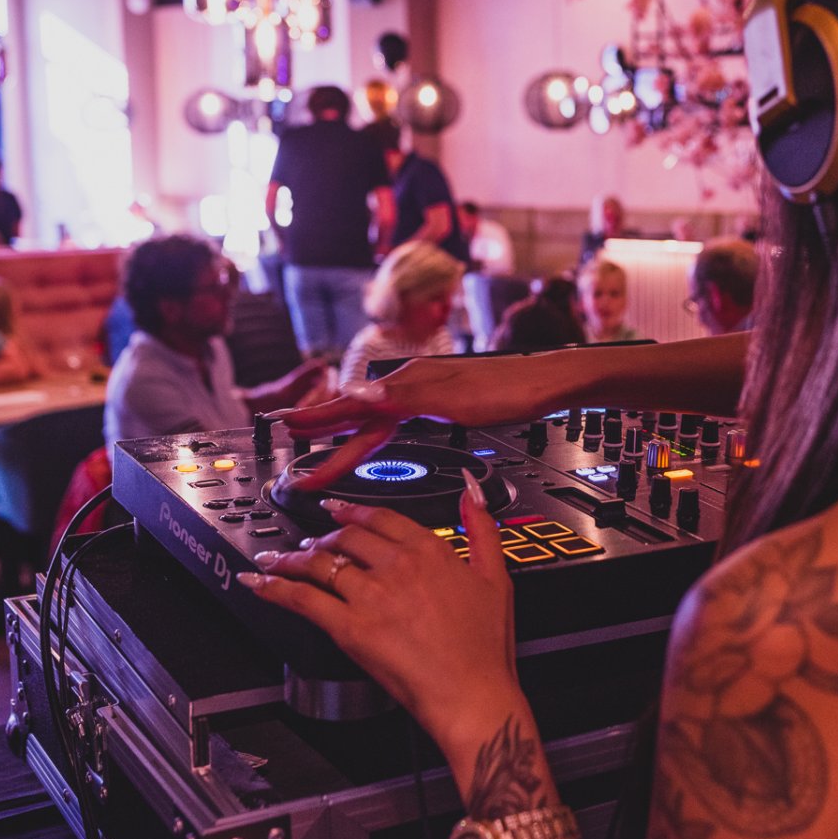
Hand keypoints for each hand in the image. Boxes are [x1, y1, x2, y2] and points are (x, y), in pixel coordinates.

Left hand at [240, 486, 523, 750]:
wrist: (471, 693)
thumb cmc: (485, 647)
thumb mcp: (496, 577)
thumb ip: (482, 529)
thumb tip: (468, 493)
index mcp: (430, 550)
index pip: (381, 519)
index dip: (353, 512)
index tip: (338, 510)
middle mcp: (396, 565)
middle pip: (346, 538)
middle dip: (322, 537)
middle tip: (308, 542)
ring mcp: (370, 595)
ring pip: (320, 564)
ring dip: (292, 558)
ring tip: (276, 559)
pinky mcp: (349, 627)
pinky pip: (303, 599)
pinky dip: (275, 587)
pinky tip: (259, 581)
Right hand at [278, 353, 561, 487]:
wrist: (551, 384)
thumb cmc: (511, 388)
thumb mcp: (454, 399)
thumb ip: (403, 399)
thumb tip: (356, 395)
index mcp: (409, 384)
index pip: (352, 406)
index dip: (319, 420)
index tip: (286, 429)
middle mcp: (414, 386)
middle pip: (360, 416)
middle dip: (324, 434)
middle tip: (294, 453)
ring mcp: (429, 394)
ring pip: (377, 419)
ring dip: (348, 435)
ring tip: (323, 450)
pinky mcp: (445, 404)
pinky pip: (397, 421)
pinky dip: (377, 431)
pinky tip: (376, 435)